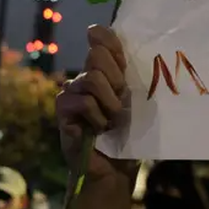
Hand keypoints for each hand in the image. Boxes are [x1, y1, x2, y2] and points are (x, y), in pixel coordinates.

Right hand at [55, 25, 138, 182]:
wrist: (114, 170)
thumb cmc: (129, 137)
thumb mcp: (138, 104)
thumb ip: (134, 79)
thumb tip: (145, 53)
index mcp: (106, 72)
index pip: (102, 40)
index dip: (107, 38)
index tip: (117, 51)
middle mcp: (86, 77)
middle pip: (97, 55)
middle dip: (116, 79)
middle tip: (121, 104)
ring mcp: (71, 92)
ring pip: (92, 79)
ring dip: (110, 104)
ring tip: (112, 121)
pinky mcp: (63, 110)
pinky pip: (83, 102)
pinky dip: (98, 118)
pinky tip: (99, 130)